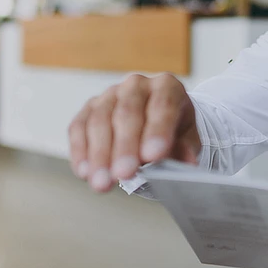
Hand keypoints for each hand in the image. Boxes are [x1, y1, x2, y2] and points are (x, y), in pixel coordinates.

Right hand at [68, 73, 200, 191]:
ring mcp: (110, 94)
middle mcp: (137, 85)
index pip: (163, 105)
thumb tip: (186, 164)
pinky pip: (79, 127)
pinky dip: (81, 151)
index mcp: (167, 86)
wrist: (156, 120)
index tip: (153, 156)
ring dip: (100, 155)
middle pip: (128, 113)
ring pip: (100, 121)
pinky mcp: (89, 108)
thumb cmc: (173, 129)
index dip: (157, 130)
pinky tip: (85, 171)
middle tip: (124, 174)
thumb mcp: (188, 138)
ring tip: (102, 182)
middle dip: (125, 147)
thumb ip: (186, 149)